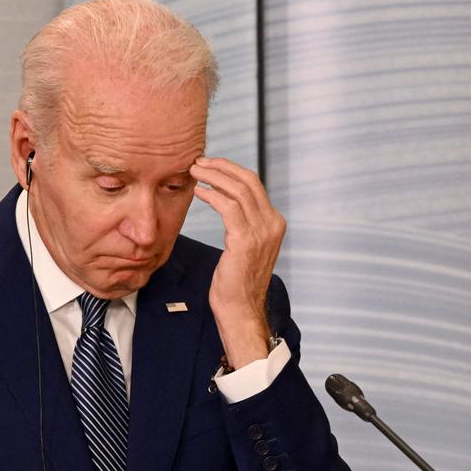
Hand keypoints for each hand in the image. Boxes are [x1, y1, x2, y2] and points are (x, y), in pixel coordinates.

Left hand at [190, 157, 285, 368]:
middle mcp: (272, 224)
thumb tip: (228, 201)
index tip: (212, 164)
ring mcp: (261, 232)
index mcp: (275, 223)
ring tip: (195, 172)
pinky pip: (227, 207)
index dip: (231, 170)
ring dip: (213, 177)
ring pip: (237, 190)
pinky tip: (199, 193)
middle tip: (199, 162)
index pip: (255, 185)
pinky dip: (211, 195)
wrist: (240, 309)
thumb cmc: (237, 281)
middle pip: (248, 181)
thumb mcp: (247, 246)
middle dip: (221, 167)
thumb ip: (244, 223)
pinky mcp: (245, 240)